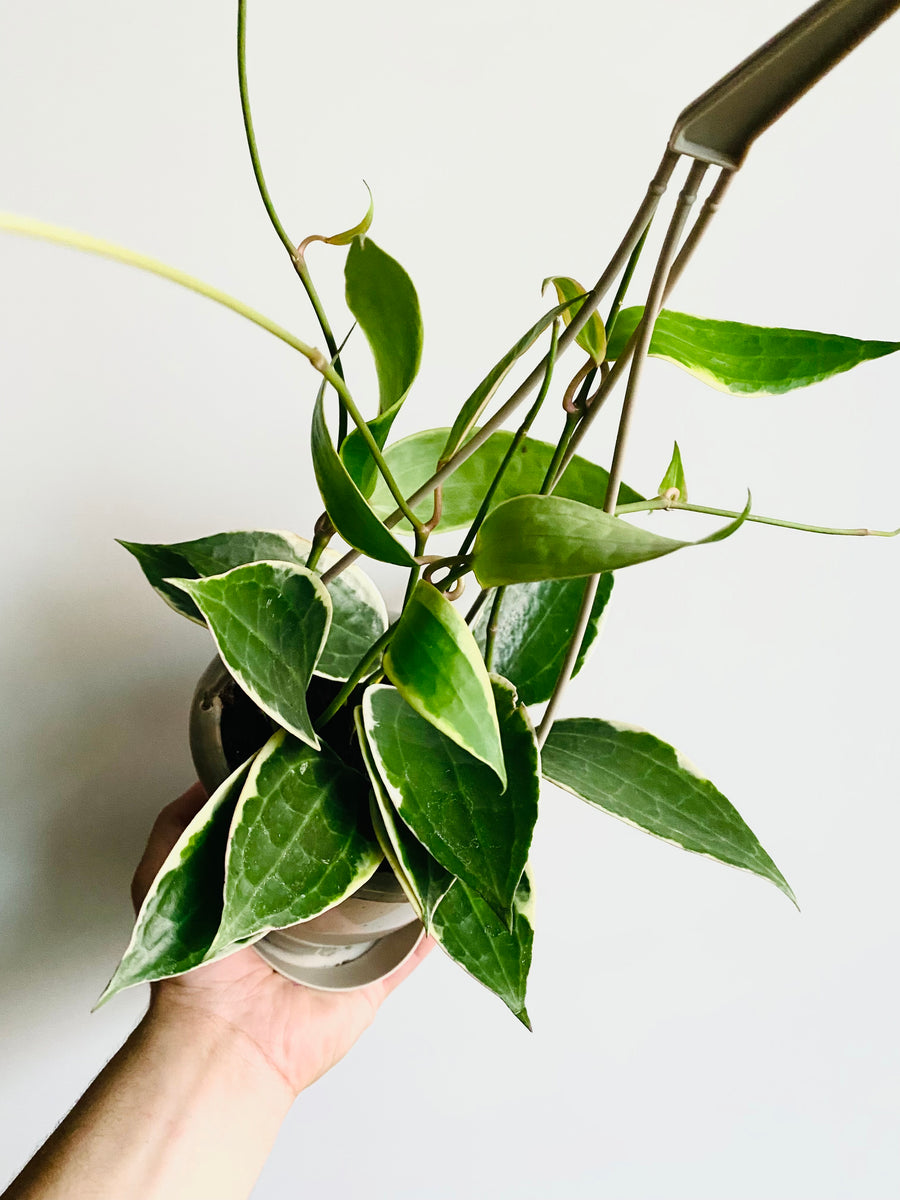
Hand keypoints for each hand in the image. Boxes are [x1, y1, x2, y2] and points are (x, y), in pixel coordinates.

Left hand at [132, 784, 432, 1096]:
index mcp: (268, 883)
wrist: (226, 1039)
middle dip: (369, 823)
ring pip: (391, 895)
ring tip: (429, 822)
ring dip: (411, 866)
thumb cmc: (193, 967)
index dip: (320, 794)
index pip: (303, 828)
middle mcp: (310, 909)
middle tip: (389, 783)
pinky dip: (436, 922)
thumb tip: (207, 771)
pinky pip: (414, 948)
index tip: (340, 755)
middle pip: (352, 855)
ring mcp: (346, 944)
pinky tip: (453, 887)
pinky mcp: (372, 977)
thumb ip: (180, 824)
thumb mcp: (161, 877)